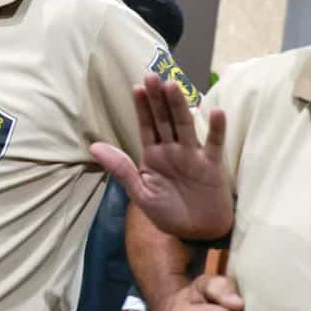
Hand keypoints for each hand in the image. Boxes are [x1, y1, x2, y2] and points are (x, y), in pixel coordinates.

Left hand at [89, 74, 232, 241]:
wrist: (196, 233)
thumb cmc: (168, 213)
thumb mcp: (140, 193)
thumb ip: (121, 169)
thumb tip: (93, 147)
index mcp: (153, 155)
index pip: (146, 126)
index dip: (142, 107)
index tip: (137, 87)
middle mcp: (173, 150)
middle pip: (164, 120)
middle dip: (158, 99)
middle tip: (153, 76)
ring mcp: (193, 155)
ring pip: (185, 126)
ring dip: (180, 106)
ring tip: (173, 86)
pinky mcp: (212, 165)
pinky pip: (214, 144)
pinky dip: (216, 130)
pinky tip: (215, 112)